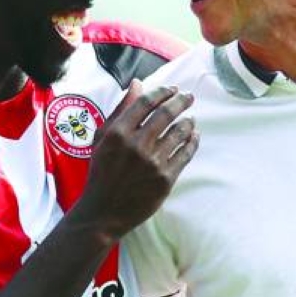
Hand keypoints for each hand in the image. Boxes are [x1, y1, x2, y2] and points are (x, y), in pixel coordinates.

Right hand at [76, 81, 197, 242]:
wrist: (104, 212)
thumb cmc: (101, 172)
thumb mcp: (102, 139)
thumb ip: (120, 110)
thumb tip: (137, 84)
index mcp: (118, 133)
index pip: (146, 102)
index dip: (163, 92)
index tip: (172, 89)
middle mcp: (136, 145)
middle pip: (166, 113)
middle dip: (181, 101)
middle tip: (189, 97)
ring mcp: (152, 163)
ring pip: (179, 132)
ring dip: (188, 121)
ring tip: (191, 119)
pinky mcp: (165, 179)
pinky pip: (185, 154)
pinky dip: (192, 142)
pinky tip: (194, 136)